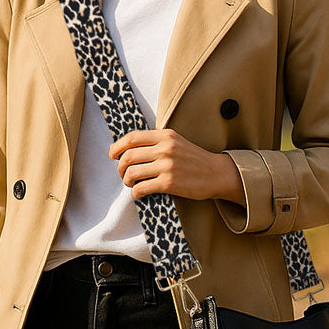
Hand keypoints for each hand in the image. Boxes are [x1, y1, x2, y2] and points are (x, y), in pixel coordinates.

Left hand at [109, 128, 243, 204]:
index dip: (117, 146)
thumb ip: (157, 142)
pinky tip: (139, 193)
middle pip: (128, 156)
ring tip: (131, 184)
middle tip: (123, 174)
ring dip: (127, 180)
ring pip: (132, 173)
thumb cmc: (195, 159)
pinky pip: (141, 188)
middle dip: (120, 167)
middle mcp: (165, 149)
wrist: (217, 173)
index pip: (132, 137)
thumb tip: (130, 149)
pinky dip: (136, 192)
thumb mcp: (177, 142)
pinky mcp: (169, 183)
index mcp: (165, 136)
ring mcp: (167, 166)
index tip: (112, 154)